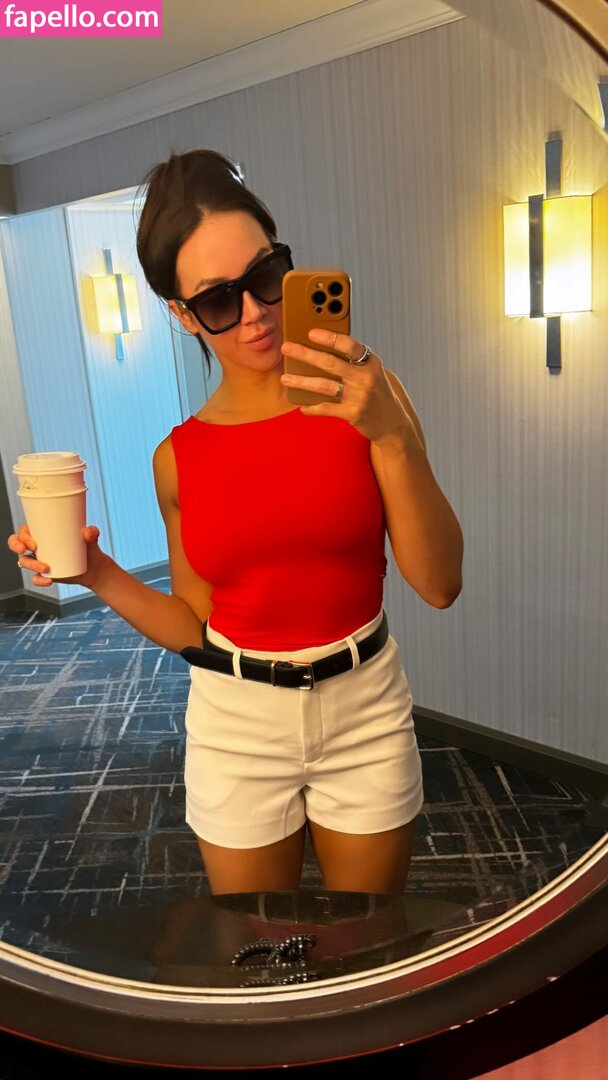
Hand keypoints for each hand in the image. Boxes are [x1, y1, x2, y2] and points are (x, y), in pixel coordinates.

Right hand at [7, 524, 108, 589]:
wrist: (95, 568)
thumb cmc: (89, 548)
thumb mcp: (92, 539)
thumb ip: (92, 532)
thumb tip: (87, 532)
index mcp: (43, 533)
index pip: (25, 530)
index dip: (23, 535)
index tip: (34, 543)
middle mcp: (37, 546)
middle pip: (17, 544)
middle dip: (16, 546)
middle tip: (27, 550)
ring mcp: (39, 560)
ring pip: (24, 562)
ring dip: (31, 565)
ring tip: (46, 568)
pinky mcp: (44, 574)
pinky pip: (35, 578)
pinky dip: (39, 580)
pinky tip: (48, 580)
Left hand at [280, 329, 408, 444]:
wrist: (393, 423)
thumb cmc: (378, 394)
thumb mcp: (372, 373)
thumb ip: (353, 362)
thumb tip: (322, 350)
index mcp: (370, 362)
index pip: (349, 345)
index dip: (329, 338)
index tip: (311, 333)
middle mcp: (365, 377)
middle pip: (330, 362)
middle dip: (305, 354)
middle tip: (287, 348)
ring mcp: (359, 396)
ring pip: (324, 385)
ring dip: (301, 381)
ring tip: (285, 378)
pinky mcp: (353, 413)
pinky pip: (326, 408)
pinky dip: (312, 407)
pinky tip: (302, 406)